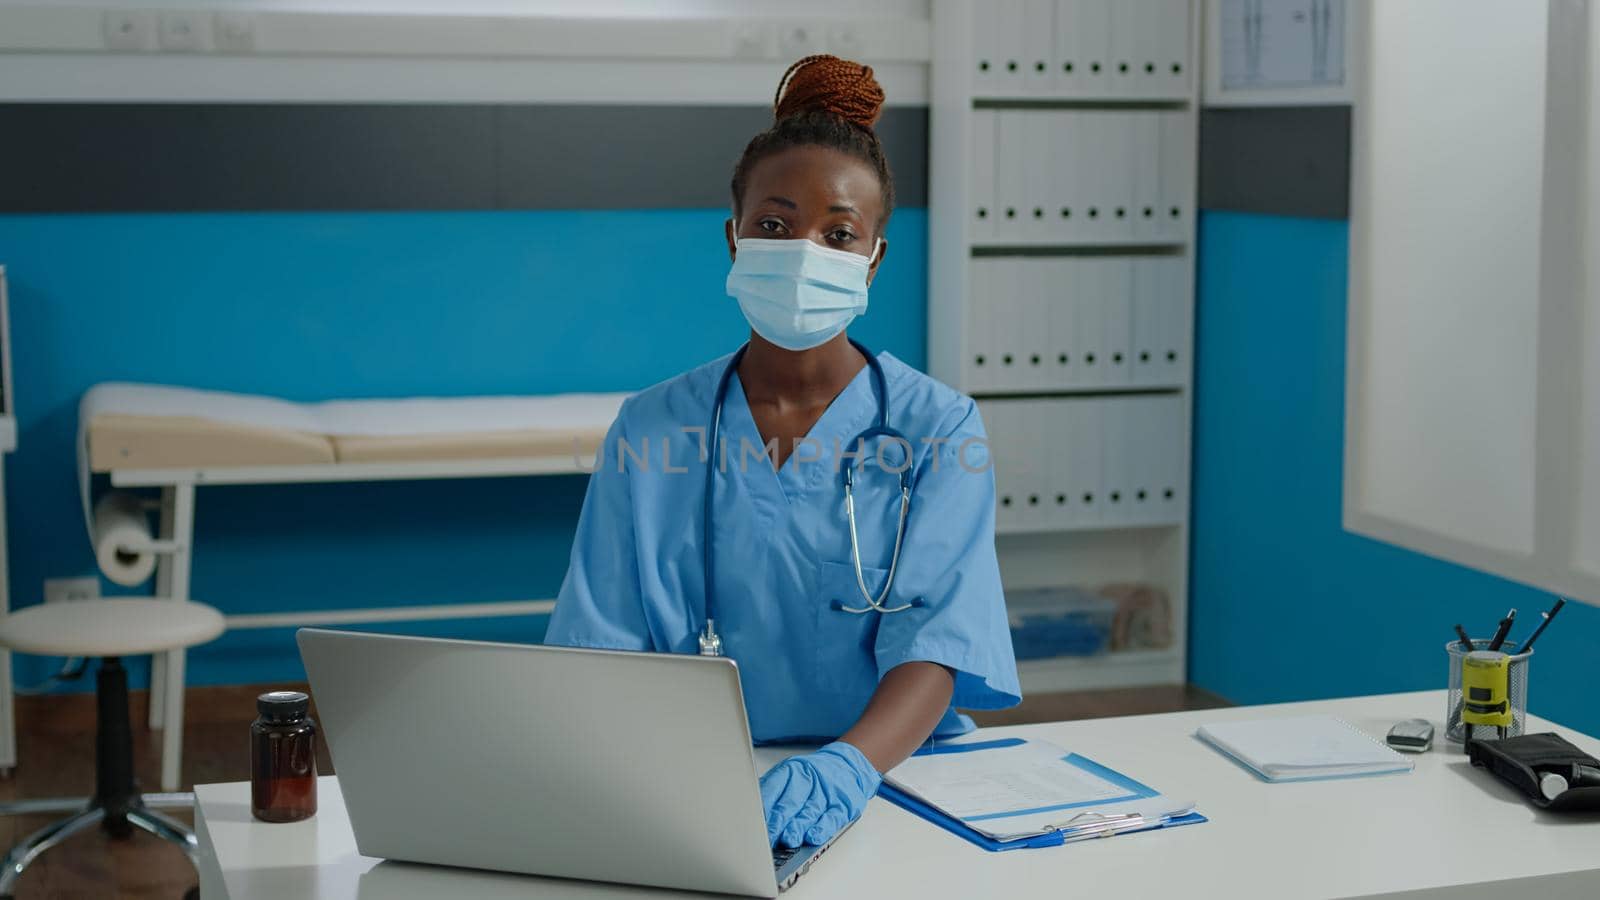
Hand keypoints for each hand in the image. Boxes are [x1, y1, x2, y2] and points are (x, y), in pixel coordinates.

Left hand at [758, 741, 880, 848]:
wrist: (847, 765)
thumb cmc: (813, 775)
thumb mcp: (791, 774)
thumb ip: (772, 790)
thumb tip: (749, 809)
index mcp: (793, 769)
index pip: (774, 787)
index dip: (764, 806)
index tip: (753, 821)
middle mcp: (810, 779)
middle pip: (791, 802)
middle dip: (778, 822)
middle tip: (768, 837)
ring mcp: (827, 792)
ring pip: (810, 811)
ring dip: (798, 827)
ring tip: (788, 840)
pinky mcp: (843, 804)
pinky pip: (832, 817)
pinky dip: (822, 828)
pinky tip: (813, 836)